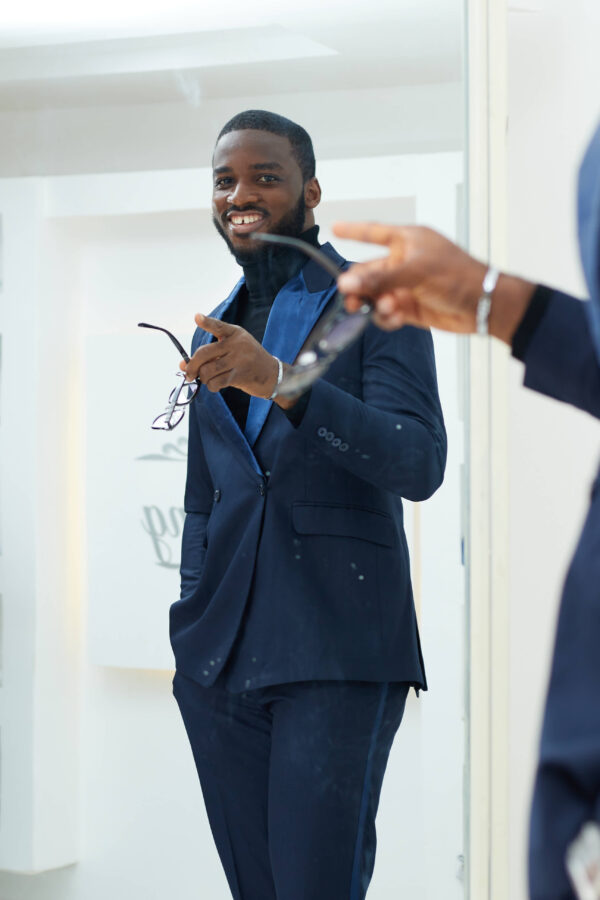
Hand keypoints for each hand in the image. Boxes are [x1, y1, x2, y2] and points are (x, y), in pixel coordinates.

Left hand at [180, 314, 279, 398]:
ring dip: (203, 378)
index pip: (218, 326)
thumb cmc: (247, 360)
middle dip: (192, 366)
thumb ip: (210, 354)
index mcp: (235, 333)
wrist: (271, 373)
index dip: (206, 322)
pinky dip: (211, 386)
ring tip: (206, 378)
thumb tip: (182, 365)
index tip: (197, 317)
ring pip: (208, 370)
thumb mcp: (233, 349)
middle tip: (189, 373)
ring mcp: (239, 360)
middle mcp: (237, 345)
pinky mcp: (239, 375)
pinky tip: (215, 384)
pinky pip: (216, 382)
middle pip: (204, 353)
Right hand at [334, 223, 486, 331]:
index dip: (353, 230)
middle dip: (358, 286)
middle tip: (350, 299)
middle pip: (368, 272)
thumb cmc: (458, 276)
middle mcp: (404, 263)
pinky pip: (386, 314)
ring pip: (375, 296)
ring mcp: (406, 286)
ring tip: (386, 308)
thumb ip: (379, 279)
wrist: (483, 305)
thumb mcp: (415, 272)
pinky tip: (394, 318)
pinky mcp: (410, 308)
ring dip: (375, 304)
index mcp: (407, 242)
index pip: (373, 232)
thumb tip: (347, 284)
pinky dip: (386, 318)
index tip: (334, 228)